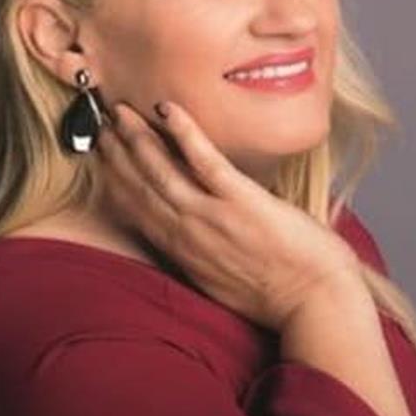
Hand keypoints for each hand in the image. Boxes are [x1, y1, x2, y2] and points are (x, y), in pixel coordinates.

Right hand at [94, 100, 363, 330]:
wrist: (316, 305)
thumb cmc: (279, 296)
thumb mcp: (221, 281)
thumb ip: (200, 253)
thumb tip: (192, 230)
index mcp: (181, 251)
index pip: (135, 208)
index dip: (114, 178)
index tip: (100, 154)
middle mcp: (186, 233)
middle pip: (139, 185)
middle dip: (115, 151)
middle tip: (99, 122)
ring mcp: (210, 216)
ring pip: (160, 170)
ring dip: (136, 137)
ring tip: (121, 111)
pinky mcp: (240, 201)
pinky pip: (203, 159)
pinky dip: (182, 132)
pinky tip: (166, 110)